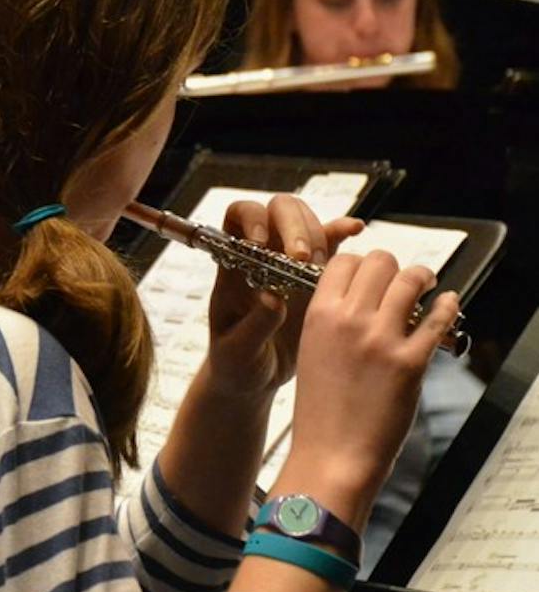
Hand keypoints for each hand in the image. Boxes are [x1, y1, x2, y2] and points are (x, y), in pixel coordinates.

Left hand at [204, 195, 363, 399]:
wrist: (256, 379)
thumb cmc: (236, 364)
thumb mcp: (237, 351)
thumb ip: (254, 327)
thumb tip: (274, 299)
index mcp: (235, 265)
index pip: (239, 217)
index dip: (251, 218)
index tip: (259, 241)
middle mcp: (264, 255)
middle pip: (279, 211)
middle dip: (294, 225)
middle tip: (302, 257)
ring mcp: (292, 263)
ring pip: (308, 222)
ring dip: (318, 236)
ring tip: (320, 268)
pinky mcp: (316, 276)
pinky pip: (332, 244)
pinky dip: (343, 232)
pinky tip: (356, 230)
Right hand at [277, 252, 459, 521]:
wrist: (332, 453)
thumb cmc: (320, 409)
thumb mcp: (311, 352)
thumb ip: (331, 320)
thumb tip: (360, 297)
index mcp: (319, 316)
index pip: (344, 262)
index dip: (362, 264)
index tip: (372, 276)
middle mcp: (349, 320)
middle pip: (380, 262)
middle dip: (394, 267)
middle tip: (402, 281)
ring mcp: (381, 340)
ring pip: (410, 280)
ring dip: (422, 279)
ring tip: (427, 287)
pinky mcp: (411, 362)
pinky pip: (437, 318)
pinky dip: (447, 306)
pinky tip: (448, 304)